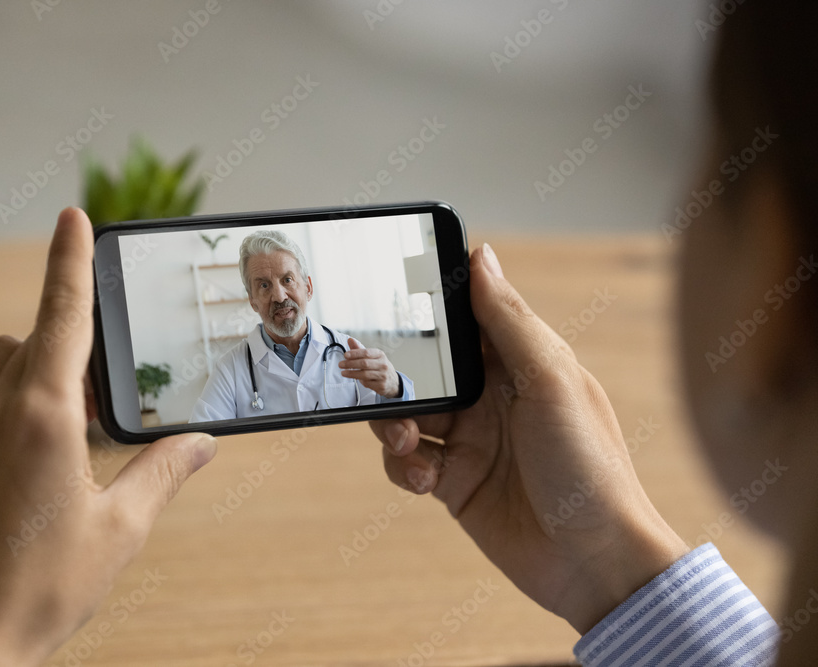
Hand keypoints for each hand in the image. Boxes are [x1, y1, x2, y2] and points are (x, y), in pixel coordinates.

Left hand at [0, 208, 216, 666]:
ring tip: (64, 434)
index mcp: (43, 418)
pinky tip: (23, 458)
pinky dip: (0, 403)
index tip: (73, 216)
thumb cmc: (40, 589)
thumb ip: (164, 472)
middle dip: (67, 350)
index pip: (61, 315)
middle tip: (100, 406)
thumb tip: (203, 444)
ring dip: (32, 375)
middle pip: (30, 341)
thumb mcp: (121, 530)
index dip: (70, 260)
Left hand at [341, 338, 399, 397]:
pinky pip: (367, 383)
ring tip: (343, 372)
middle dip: (350, 364)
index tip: (345, 355)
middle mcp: (383, 364)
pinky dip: (359, 380)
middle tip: (341, 364)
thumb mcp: (372, 356)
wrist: (393, 381)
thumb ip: (359, 349)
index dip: (355, 353)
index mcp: (380, 354)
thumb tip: (350, 339)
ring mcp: (383, 375)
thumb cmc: (379, 366)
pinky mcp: (381, 385)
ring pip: (364, 374)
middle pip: (364, 363)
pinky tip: (355, 378)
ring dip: (351, 373)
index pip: (366, 352)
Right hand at [368, 244, 687, 633]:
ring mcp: (469, 440)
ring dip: (392, 423)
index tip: (390, 299)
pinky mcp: (452, 482)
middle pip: (423, 368)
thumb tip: (481, 256)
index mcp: (519, 363)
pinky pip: (405, 462)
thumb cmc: (590, 465)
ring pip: (405, 413)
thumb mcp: (552, 381)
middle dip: (394, 374)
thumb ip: (510, 321)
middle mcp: (490, 397)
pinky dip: (401, 467)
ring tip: (404, 440)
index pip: (464, 320)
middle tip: (373, 378)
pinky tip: (423, 478)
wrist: (594, 562)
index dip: (428, 309)